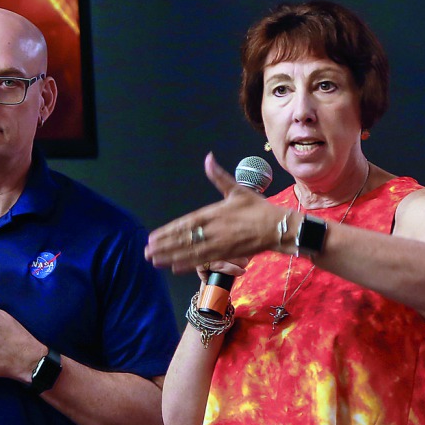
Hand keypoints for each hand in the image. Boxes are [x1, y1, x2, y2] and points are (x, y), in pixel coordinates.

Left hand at [144, 152, 278, 273]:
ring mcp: (219, 243)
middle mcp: (213, 229)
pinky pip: (204, 260)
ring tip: (154, 260)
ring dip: (171, 256)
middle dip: (164, 246)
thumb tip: (208, 157)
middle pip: (184, 239)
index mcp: (213, 213)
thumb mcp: (237, 189)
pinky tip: (175, 267)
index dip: (168, 231)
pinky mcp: (227, 254)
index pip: (185, 224)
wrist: (278, 227)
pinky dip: (188, 264)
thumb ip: (218, 176)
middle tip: (146, 251)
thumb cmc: (258, 208)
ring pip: (190, 252)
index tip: (153, 236)